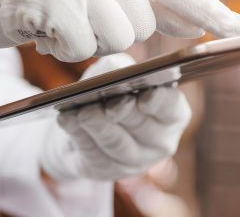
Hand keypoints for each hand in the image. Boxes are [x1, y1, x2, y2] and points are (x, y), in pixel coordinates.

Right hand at [0, 0, 239, 66]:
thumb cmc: (49, 2)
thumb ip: (147, 3)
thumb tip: (196, 24)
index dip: (213, 13)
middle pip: (145, 26)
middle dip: (114, 34)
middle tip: (79, 17)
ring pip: (117, 39)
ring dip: (87, 43)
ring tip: (60, 21)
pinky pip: (82, 46)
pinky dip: (61, 47)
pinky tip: (42, 28)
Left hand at [40, 54, 190, 180]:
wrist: (83, 123)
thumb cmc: (108, 92)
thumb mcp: (114, 73)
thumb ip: (119, 67)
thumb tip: (116, 71)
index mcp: (172, 114)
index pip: (172, 109)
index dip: (160, 102)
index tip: (144, 96)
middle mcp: (159, 142)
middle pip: (143, 128)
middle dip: (124, 113)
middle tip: (110, 104)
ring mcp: (134, 162)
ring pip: (117, 144)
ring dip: (98, 125)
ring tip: (82, 112)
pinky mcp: (106, 172)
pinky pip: (94, 155)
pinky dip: (79, 135)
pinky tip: (67, 120)